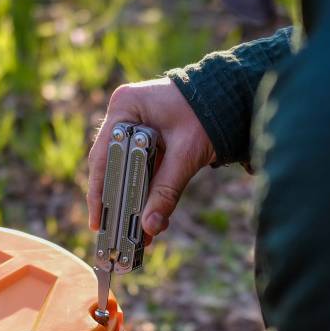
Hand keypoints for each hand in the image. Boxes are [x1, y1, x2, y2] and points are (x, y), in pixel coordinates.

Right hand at [88, 77, 215, 239]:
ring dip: (132, 200)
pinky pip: (138, 168)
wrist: (231, 97)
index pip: (103, 156)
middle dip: (117, 202)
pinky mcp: (145, 137)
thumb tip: (149, 227)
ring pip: (123, 170)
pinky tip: (149, 215)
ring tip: (138, 231)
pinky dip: (143, 191)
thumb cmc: (208, 113)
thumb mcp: (186, 155)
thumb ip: (167, 190)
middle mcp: (123, 115)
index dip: (99, 192)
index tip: (98, 222)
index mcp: (126, 107)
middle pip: (109, 166)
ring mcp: (132, 124)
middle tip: (117, 233)